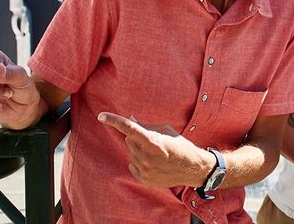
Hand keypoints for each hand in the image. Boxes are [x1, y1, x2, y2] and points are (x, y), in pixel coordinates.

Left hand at [98, 112, 215, 187]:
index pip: (129, 128)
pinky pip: (131, 163)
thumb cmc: (179, 145)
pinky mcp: (143, 178)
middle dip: (136, 136)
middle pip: (129, 139)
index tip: (101, 116)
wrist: (192, 169)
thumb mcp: (165, 131)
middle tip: (151, 139)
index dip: (114, 121)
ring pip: (130, 151)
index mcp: (153, 142)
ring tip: (155, 153)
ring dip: (138, 148)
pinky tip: (153, 162)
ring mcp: (144, 169)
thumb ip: (146, 126)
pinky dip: (138, 159)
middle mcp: (146, 157)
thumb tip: (130, 119)